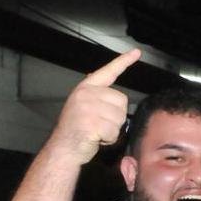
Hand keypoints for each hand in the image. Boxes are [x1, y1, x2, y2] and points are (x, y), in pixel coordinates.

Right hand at [45, 49, 140, 163]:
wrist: (63, 147)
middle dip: (116, 117)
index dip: (123, 62)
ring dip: (112, 129)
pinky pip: (114, 132)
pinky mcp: (91, 122)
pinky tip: (95, 138)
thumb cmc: (78, 130)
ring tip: (96, 131)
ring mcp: (88, 107)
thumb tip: (111, 94)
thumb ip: (98, 98)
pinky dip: (109, 139)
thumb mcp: (84, 107)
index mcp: (86, 88)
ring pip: (120, 118)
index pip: (108, 72)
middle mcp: (86, 94)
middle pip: (122, 102)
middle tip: (99, 124)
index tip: (136, 52)